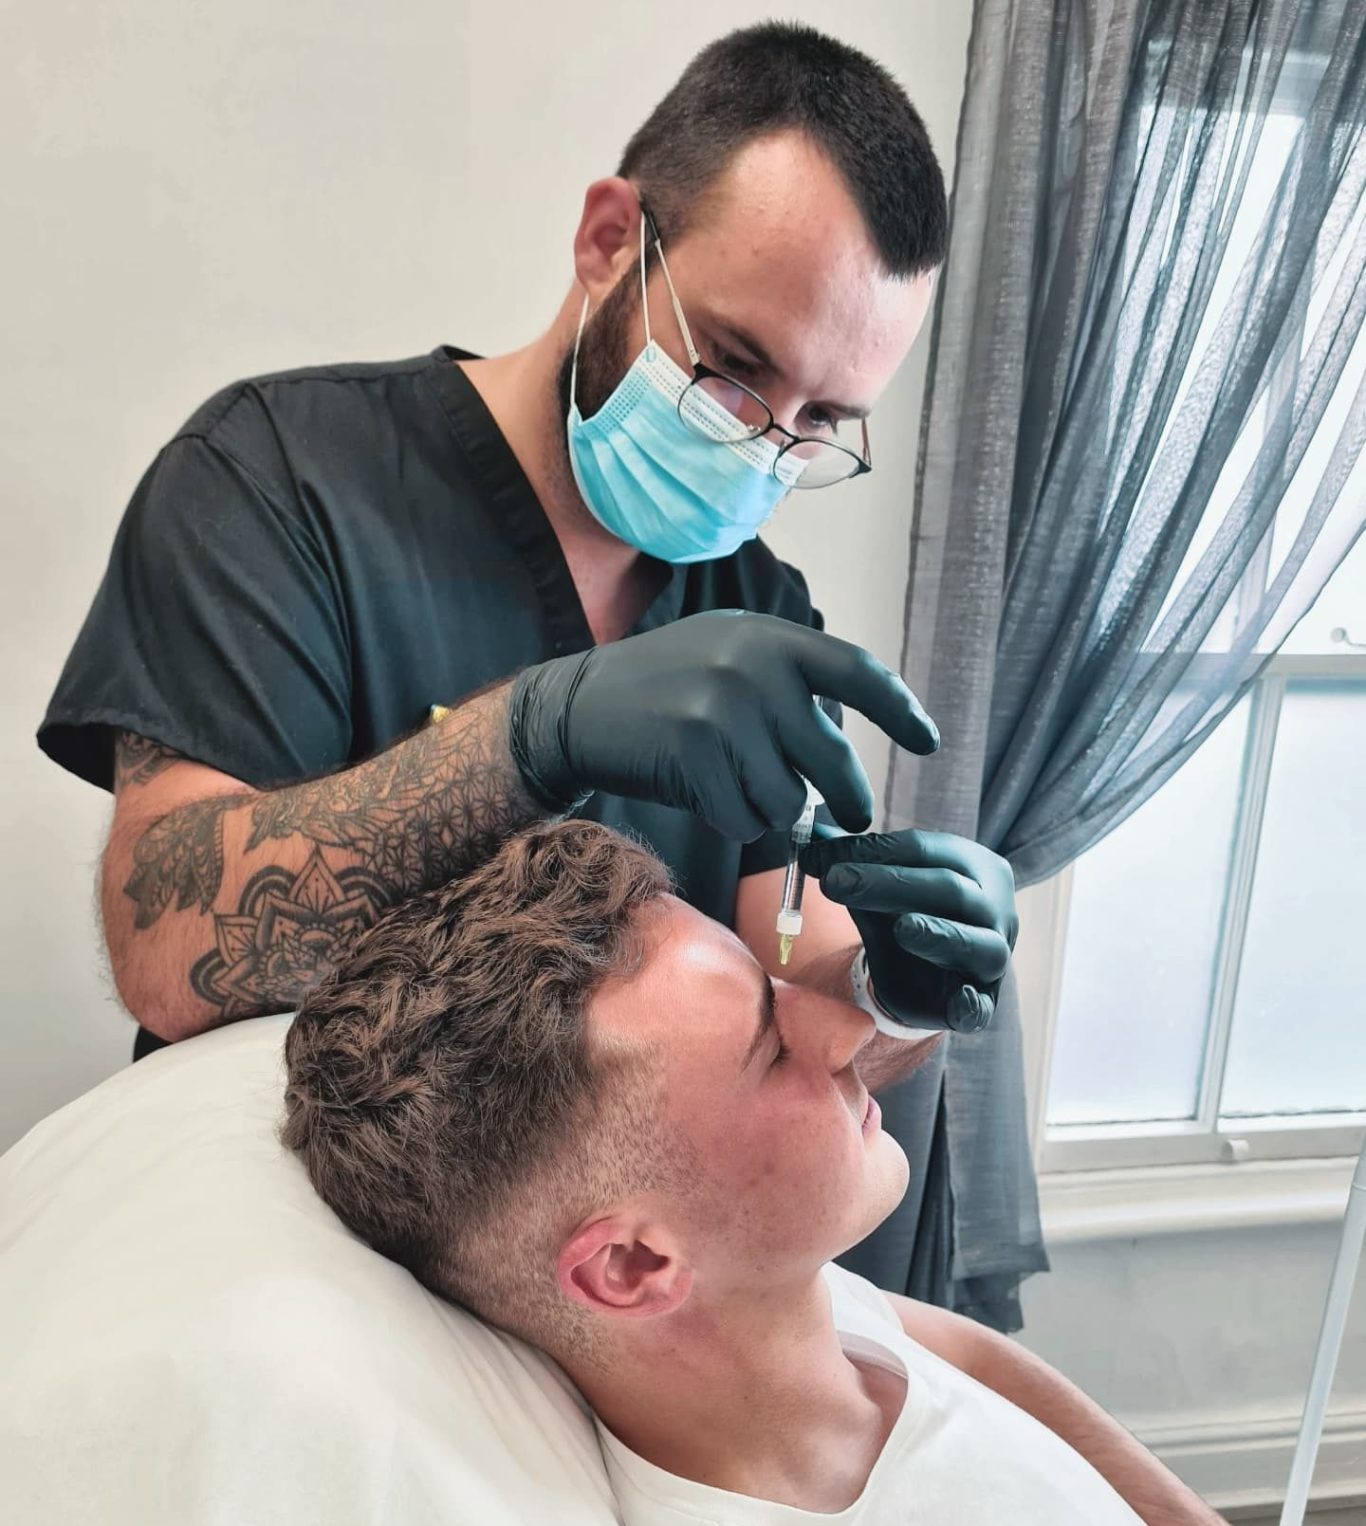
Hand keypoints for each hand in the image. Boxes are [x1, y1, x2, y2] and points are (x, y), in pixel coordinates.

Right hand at [507, 611, 938, 839]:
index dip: (901, 710)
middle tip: (853, 819)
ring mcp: (722, 710)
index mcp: (770, 639)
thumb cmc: (663, 688)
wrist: (578, 706)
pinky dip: (733, 823)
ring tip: (735, 788)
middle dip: (849, 798)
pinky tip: (707, 799)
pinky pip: (744, 819)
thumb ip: (785, 682)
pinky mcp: (694, 755)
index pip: (857, 672)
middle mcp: (752, 667)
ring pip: (787, 799)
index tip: (928, 743)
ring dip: (770, 810)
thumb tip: (845, 746)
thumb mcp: (726, 654)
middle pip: (832, 757)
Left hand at [802, 827, 1018, 1033]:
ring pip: (978, 943)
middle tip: (835, 881)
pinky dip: (972, 1003)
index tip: (820, 855)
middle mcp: (995, 907)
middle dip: (889, 884)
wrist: (923, 974)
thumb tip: (809, 832)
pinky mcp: (983, 1002)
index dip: (870, 850)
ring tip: (902, 927)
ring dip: (939, 934)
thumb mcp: (874, 884)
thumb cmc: (904, 913)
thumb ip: (847, 858)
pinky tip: (958, 1000)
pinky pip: (982, 1005)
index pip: (922, 848)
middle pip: (949, 888)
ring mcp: (995, 956)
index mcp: (974, 865)